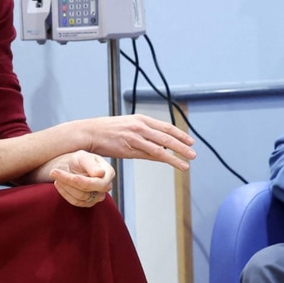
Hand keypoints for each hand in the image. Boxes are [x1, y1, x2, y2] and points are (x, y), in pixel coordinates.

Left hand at [48, 151, 114, 206]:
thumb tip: (100, 174)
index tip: (68, 175)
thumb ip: (91, 164)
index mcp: (109, 173)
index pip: (97, 183)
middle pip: (88, 191)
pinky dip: (64, 193)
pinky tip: (58, 182)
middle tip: (53, 172)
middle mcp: (106, 186)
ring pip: (80, 197)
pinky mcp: (88, 203)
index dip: (82, 181)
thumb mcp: (83, 157)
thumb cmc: (80, 159)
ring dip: (65, 186)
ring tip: (55, 174)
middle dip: (69, 182)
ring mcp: (98, 196)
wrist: (73, 166)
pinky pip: (76, 202)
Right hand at [78, 114, 196, 170]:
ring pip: (161, 147)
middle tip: (193, 153)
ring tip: (188, 162)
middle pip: (167, 136)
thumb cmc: (107, 131)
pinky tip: (172, 163)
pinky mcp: (129, 148)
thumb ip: (143, 133)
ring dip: (176, 155)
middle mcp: (140, 126)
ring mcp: (135, 137)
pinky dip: (163, 158)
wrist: (89, 133)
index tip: (190, 141)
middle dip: (182, 145)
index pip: (166, 127)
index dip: (180, 134)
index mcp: (141, 119)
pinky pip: (149, 154)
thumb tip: (158, 143)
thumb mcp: (128, 126)